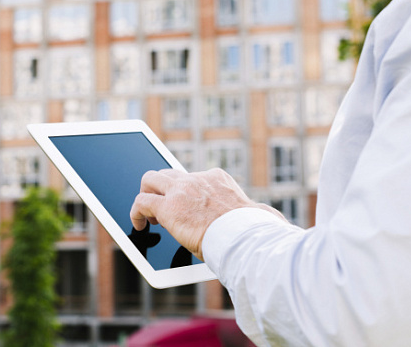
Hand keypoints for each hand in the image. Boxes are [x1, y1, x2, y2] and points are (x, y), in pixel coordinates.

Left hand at [129, 168, 285, 259]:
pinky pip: (141, 202)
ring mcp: (181, 191)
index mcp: (218, 179)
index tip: (183, 201)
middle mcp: (198, 179)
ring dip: (145, 195)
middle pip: (167, 172)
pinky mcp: (168, 207)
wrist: (246, 239)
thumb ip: (260, 214)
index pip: (194, 177)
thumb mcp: (260, 217)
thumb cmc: (256, 232)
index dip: (184, 190)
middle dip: (160, 187)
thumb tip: (275, 221)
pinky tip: (138, 225)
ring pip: (149, 179)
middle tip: (160, 208)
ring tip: (147, 215)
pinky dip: (136, 212)